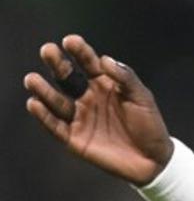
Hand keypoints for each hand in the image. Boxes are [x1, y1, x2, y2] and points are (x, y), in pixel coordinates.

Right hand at [24, 34, 172, 185]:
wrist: (153, 159)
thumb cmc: (150, 125)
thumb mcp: (142, 98)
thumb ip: (126, 78)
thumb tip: (105, 59)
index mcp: (104, 84)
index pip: (88, 63)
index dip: (80, 51)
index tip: (70, 40)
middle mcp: (88, 97)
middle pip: (67, 78)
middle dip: (57, 64)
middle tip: (47, 50)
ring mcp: (80, 117)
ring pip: (57, 101)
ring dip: (44, 90)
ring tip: (32, 79)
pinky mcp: (74, 138)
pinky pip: (56, 126)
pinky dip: (44, 116)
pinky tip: (35, 104)